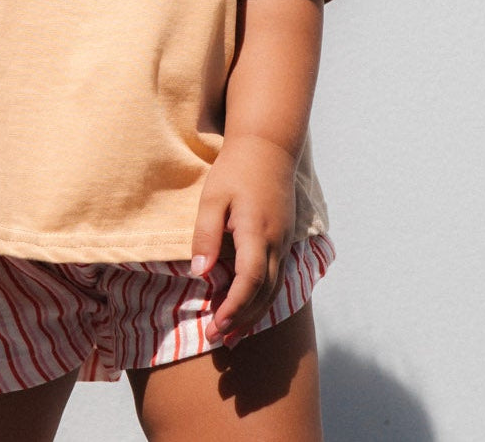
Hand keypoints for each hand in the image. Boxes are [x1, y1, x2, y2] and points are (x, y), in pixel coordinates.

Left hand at [189, 134, 297, 347]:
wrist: (268, 146)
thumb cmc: (235, 169)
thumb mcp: (212, 197)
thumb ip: (206, 234)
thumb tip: (200, 274)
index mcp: (256, 231)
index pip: (250, 281)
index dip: (234, 307)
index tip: (216, 325)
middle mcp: (276, 242)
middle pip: (264, 293)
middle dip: (243, 319)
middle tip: (219, 339)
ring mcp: (283, 241)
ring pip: (274, 289)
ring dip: (255, 313)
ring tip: (233, 334)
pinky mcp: (284, 238)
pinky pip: (277, 277)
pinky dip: (263, 297)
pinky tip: (249, 306)